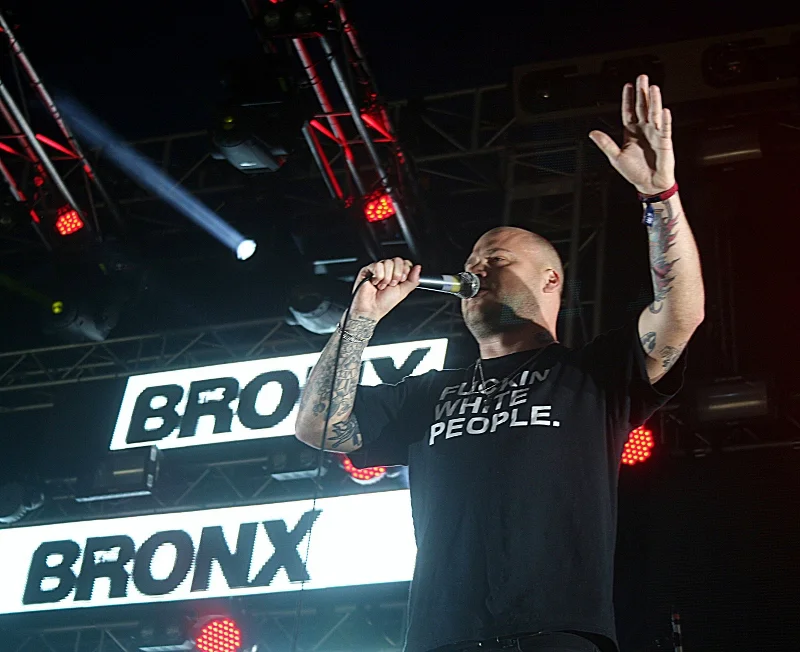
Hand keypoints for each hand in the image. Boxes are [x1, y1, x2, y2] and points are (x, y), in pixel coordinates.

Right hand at [349, 257, 420, 321]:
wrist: (372, 309)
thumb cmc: (385, 303)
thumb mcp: (404, 292)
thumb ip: (413, 280)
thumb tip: (418, 268)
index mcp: (397, 274)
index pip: (405, 262)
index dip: (405, 270)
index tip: (402, 280)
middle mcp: (388, 270)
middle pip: (397, 260)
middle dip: (396, 275)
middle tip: (392, 284)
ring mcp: (378, 268)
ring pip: (388, 262)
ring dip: (386, 278)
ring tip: (382, 286)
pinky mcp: (368, 269)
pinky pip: (378, 265)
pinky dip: (378, 277)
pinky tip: (375, 283)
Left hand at [589, 74, 675, 195]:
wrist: (649, 184)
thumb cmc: (634, 172)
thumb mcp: (615, 157)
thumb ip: (605, 144)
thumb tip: (592, 134)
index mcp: (631, 132)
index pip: (629, 111)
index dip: (628, 99)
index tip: (628, 86)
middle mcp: (643, 130)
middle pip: (642, 108)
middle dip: (642, 93)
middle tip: (642, 78)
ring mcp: (655, 134)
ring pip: (654, 114)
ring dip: (654, 102)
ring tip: (652, 89)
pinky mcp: (664, 142)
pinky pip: (664, 129)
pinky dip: (664, 121)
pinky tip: (663, 111)